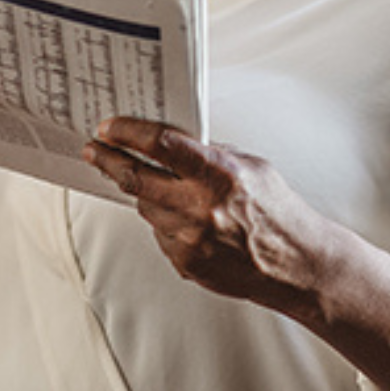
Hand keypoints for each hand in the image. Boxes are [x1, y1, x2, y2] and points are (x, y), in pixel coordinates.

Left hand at [83, 118, 325, 313]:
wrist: (295, 263)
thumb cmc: (276, 210)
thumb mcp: (250, 164)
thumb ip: (209, 152)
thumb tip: (169, 141)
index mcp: (219, 174)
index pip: (160, 145)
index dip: (128, 133)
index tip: (108, 127)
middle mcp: (200, 207)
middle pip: (136, 178)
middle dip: (108, 160)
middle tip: (94, 150)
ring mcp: (190, 239)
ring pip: (145, 206)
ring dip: (141, 191)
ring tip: (145, 180)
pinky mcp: (185, 263)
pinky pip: (159, 233)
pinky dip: (164, 220)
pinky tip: (183, 217)